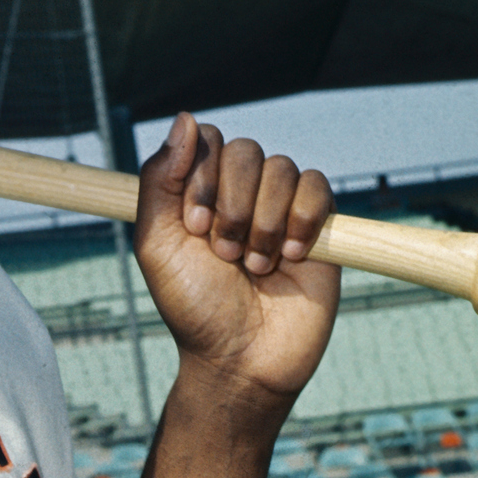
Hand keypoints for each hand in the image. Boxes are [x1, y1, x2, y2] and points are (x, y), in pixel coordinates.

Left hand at [132, 113, 337, 406]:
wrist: (241, 358)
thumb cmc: (194, 306)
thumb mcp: (157, 244)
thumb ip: (160, 180)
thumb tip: (185, 118)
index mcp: (200, 191)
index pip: (206, 141)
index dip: (202, 175)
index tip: (195, 224)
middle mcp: (241, 192)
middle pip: (245, 151)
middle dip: (232, 204)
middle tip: (225, 253)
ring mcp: (281, 206)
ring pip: (282, 168)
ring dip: (264, 221)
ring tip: (255, 266)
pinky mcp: (320, 225)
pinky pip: (318, 188)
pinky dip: (301, 221)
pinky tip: (290, 259)